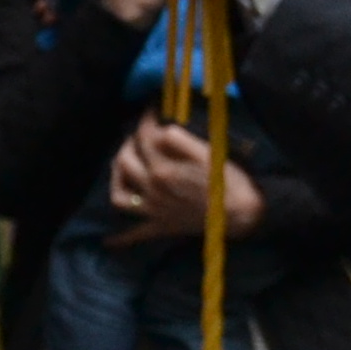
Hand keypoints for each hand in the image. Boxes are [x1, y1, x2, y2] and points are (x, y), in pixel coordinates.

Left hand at [105, 122, 262, 243]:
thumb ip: (178, 139)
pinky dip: (120, 238)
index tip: (151, 109)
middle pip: (125, 161)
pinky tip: (109, 240)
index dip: (146, 119)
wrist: (241, 215)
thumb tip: (158, 127)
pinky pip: (134, 235)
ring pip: (119, 195)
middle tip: (139, 135)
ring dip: (116, 179)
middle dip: (129, 142)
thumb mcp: (207, 152)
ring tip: (122, 167)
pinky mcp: (160, 227)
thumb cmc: (229, 181)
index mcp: (162, 168)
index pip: (144, 137)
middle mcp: (151, 189)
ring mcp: (153, 210)